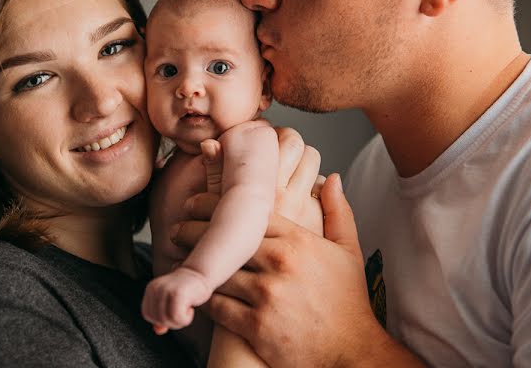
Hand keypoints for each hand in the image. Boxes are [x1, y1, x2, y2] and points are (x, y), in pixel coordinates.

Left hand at [141, 266, 211, 334]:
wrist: (201, 273)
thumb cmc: (187, 289)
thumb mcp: (171, 303)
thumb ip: (163, 316)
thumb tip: (158, 331)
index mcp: (151, 289)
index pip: (147, 315)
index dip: (160, 319)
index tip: (173, 312)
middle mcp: (156, 288)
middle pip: (157, 320)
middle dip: (172, 322)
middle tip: (183, 312)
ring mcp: (165, 290)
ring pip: (166, 320)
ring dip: (180, 321)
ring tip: (187, 309)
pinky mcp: (177, 293)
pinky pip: (177, 318)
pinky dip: (185, 319)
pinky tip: (191, 309)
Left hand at [175, 174, 417, 366]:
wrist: (352, 353)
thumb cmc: (348, 302)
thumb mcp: (349, 252)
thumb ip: (338, 212)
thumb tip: (333, 179)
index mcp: (299, 240)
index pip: (250, 213)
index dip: (218, 205)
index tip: (199, 203)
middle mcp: (280, 262)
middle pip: (227, 238)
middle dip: (196, 230)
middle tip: (178, 228)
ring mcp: (267, 294)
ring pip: (219, 271)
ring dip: (195, 264)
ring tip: (179, 258)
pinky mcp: (256, 326)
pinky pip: (218, 306)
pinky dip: (203, 297)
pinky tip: (194, 291)